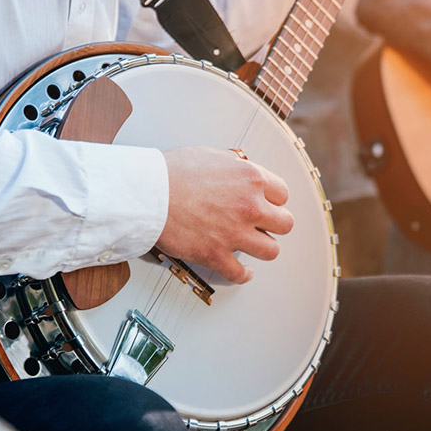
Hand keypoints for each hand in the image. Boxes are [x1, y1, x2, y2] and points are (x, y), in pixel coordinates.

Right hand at [156, 146, 293, 283]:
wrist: (146, 193)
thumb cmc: (170, 172)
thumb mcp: (210, 155)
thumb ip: (233, 165)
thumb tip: (240, 169)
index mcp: (251, 178)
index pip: (283, 194)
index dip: (274, 201)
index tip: (268, 205)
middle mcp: (249, 206)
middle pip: (285, 223)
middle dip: (274, 224)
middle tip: (264, 225)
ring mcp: (235, 233)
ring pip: (271, 250)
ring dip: (263, 248)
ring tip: (254, 245)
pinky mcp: (216, 255)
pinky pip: (240, 274)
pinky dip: (242, 275)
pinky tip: (242, 271)